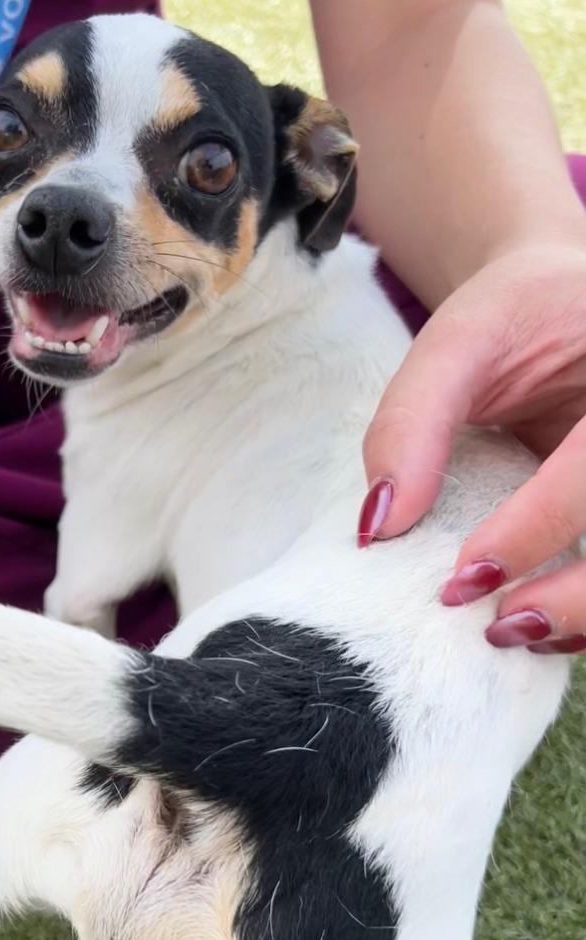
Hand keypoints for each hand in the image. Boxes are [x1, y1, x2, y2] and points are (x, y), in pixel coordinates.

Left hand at [358, 240, 585, 652]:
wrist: (555, 303)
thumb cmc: (511, 315)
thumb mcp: (457, 345)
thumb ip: (411, 424)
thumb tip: (376, 529)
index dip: (539, 529)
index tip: (464, 579)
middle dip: (579, 594)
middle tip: (496, 625)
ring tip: (513, 634)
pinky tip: (544, 627)